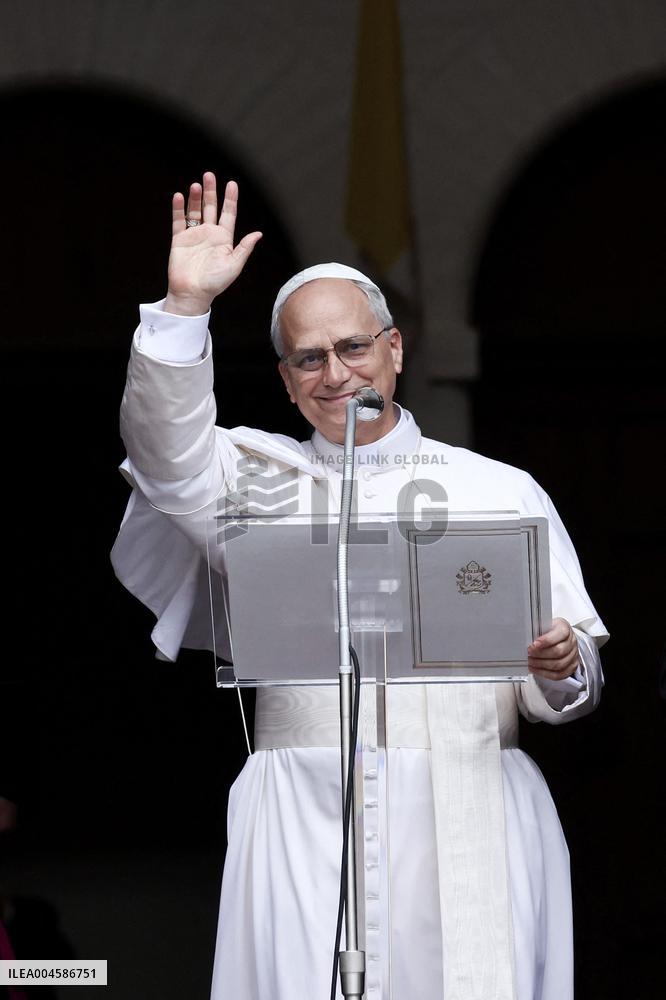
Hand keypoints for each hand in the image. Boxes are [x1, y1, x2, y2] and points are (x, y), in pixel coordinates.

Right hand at [165, 173, 261, 315]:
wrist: (193, 293)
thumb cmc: (215, 283)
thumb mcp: (234, 265)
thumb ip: (244, 248)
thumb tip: (258, 234)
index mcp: (224, 239)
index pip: (228, 214)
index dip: (230, 199)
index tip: (232, 184)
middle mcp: (209, 234)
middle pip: (211, 208)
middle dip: (211, 192)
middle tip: (209, 175)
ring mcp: (194, 236)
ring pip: (195, 211)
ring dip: (195, 198)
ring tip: (196, 185)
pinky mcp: (179, 240)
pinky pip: (178, 221)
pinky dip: (178, 209)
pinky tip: (179, 197)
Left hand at [528, 617, 579, 680]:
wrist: (560, 637)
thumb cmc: (551, 630)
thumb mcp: (544, 624)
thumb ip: (538, 630)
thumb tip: (527, 637)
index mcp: (565, 628)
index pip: (559, 634)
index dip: (546, 640)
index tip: (534, 644)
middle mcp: (571, 642)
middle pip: (558, 651)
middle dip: (540, 654)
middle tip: (529, 654)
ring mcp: (573, 655)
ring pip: (559, 664)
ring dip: (541, 665)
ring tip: (530, 662)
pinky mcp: (571, 666)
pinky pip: (559, 674)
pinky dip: (545, 673)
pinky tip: (536, 669)